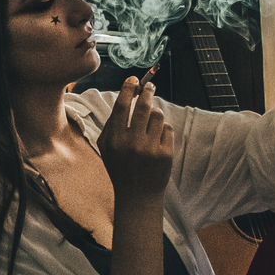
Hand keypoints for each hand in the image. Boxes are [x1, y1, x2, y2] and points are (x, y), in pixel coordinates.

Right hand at [97, 77, 173, 200]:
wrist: (137, 195)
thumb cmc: (121, 167)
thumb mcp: (107, 147)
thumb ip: (112, 123)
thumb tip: (126, 95)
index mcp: (114, 140)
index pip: (122, 106)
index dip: (128, 89)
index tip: (134, 79)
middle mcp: (131, 143)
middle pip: (143, 107)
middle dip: (147, 92)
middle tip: (150, 87)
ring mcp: (149, 149)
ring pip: (158, 116)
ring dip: (156, 115)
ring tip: (151, 124)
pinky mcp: (165, 154)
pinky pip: (168, 129)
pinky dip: (164, 131)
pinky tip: (157, 141)